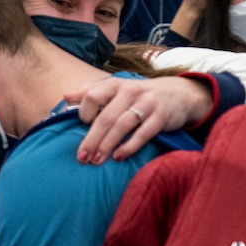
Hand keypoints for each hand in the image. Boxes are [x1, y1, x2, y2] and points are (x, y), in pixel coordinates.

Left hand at [64, 75, 212, 162]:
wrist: (178, 94)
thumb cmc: (138, 96)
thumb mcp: (115, 89)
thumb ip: (90, 92)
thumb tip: (66, 97)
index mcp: (115, 85)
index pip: (92, 96)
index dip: (83, 113)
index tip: (81, 127)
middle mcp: (130, 91)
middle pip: (105, 117)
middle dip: (91, 139)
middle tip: (81, 157)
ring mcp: (147, 103)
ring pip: (122, 126)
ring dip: (107, 145)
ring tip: (96, 160)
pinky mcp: (161, 117)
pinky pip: (143, 134)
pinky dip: (129, 147)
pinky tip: (118, 157)